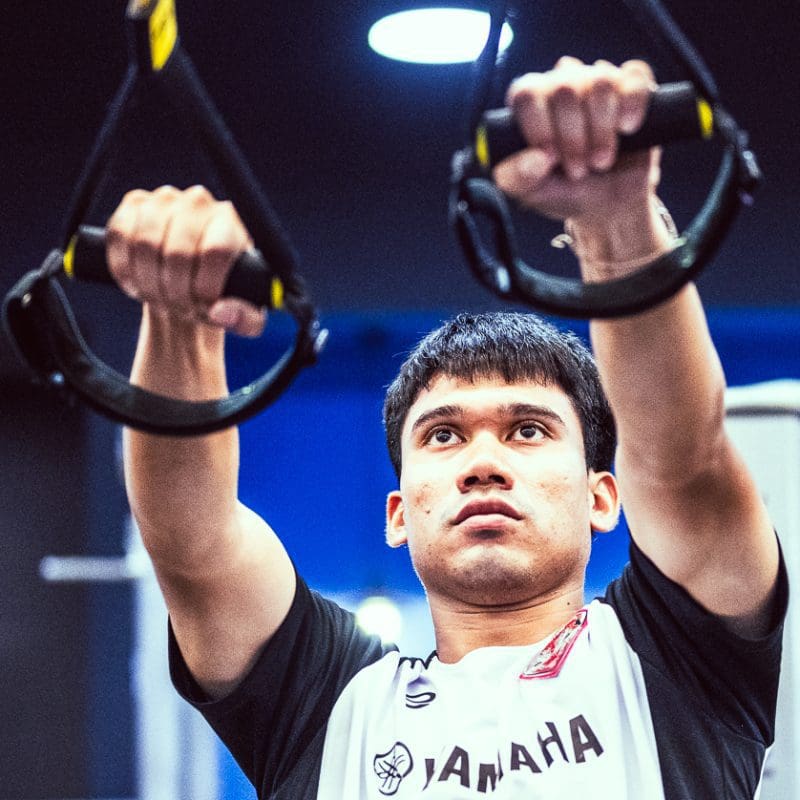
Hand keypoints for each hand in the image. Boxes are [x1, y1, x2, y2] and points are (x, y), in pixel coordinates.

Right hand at [106, 184, 265, 336]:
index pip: (216, 252)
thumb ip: (244, 318)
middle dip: (176, 295)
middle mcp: (199, 202)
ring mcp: (164, 199)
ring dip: (149, 285)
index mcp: (232, 222)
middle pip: (178, 253)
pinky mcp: (134, 203)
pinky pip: (120, 235)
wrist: (190, 278)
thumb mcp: (245, 314)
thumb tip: (219, 311)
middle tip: (181, 311)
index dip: (204, 289)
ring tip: (162, 302)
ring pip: (146, 246)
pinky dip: (124, 269)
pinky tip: (137, 286)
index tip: (204, 309)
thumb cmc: (223, 294)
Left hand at [492, 57, 661, 228]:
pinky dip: (632, 104)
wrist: (608, 205)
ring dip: (601, 130)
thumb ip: (517, 178)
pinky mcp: (634, 88)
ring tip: (600, 161)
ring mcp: (599, 82)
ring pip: (600, 81)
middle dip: (573, 138)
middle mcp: (563, 83)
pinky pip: (635, 76)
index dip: (539, 126)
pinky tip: (627, 129)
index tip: (550, 157)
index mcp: (531, 102)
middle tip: (577, 169)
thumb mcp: (532, 193)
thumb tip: (536, 158)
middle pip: (565, 88)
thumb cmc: (564, 191)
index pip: (527, 93)